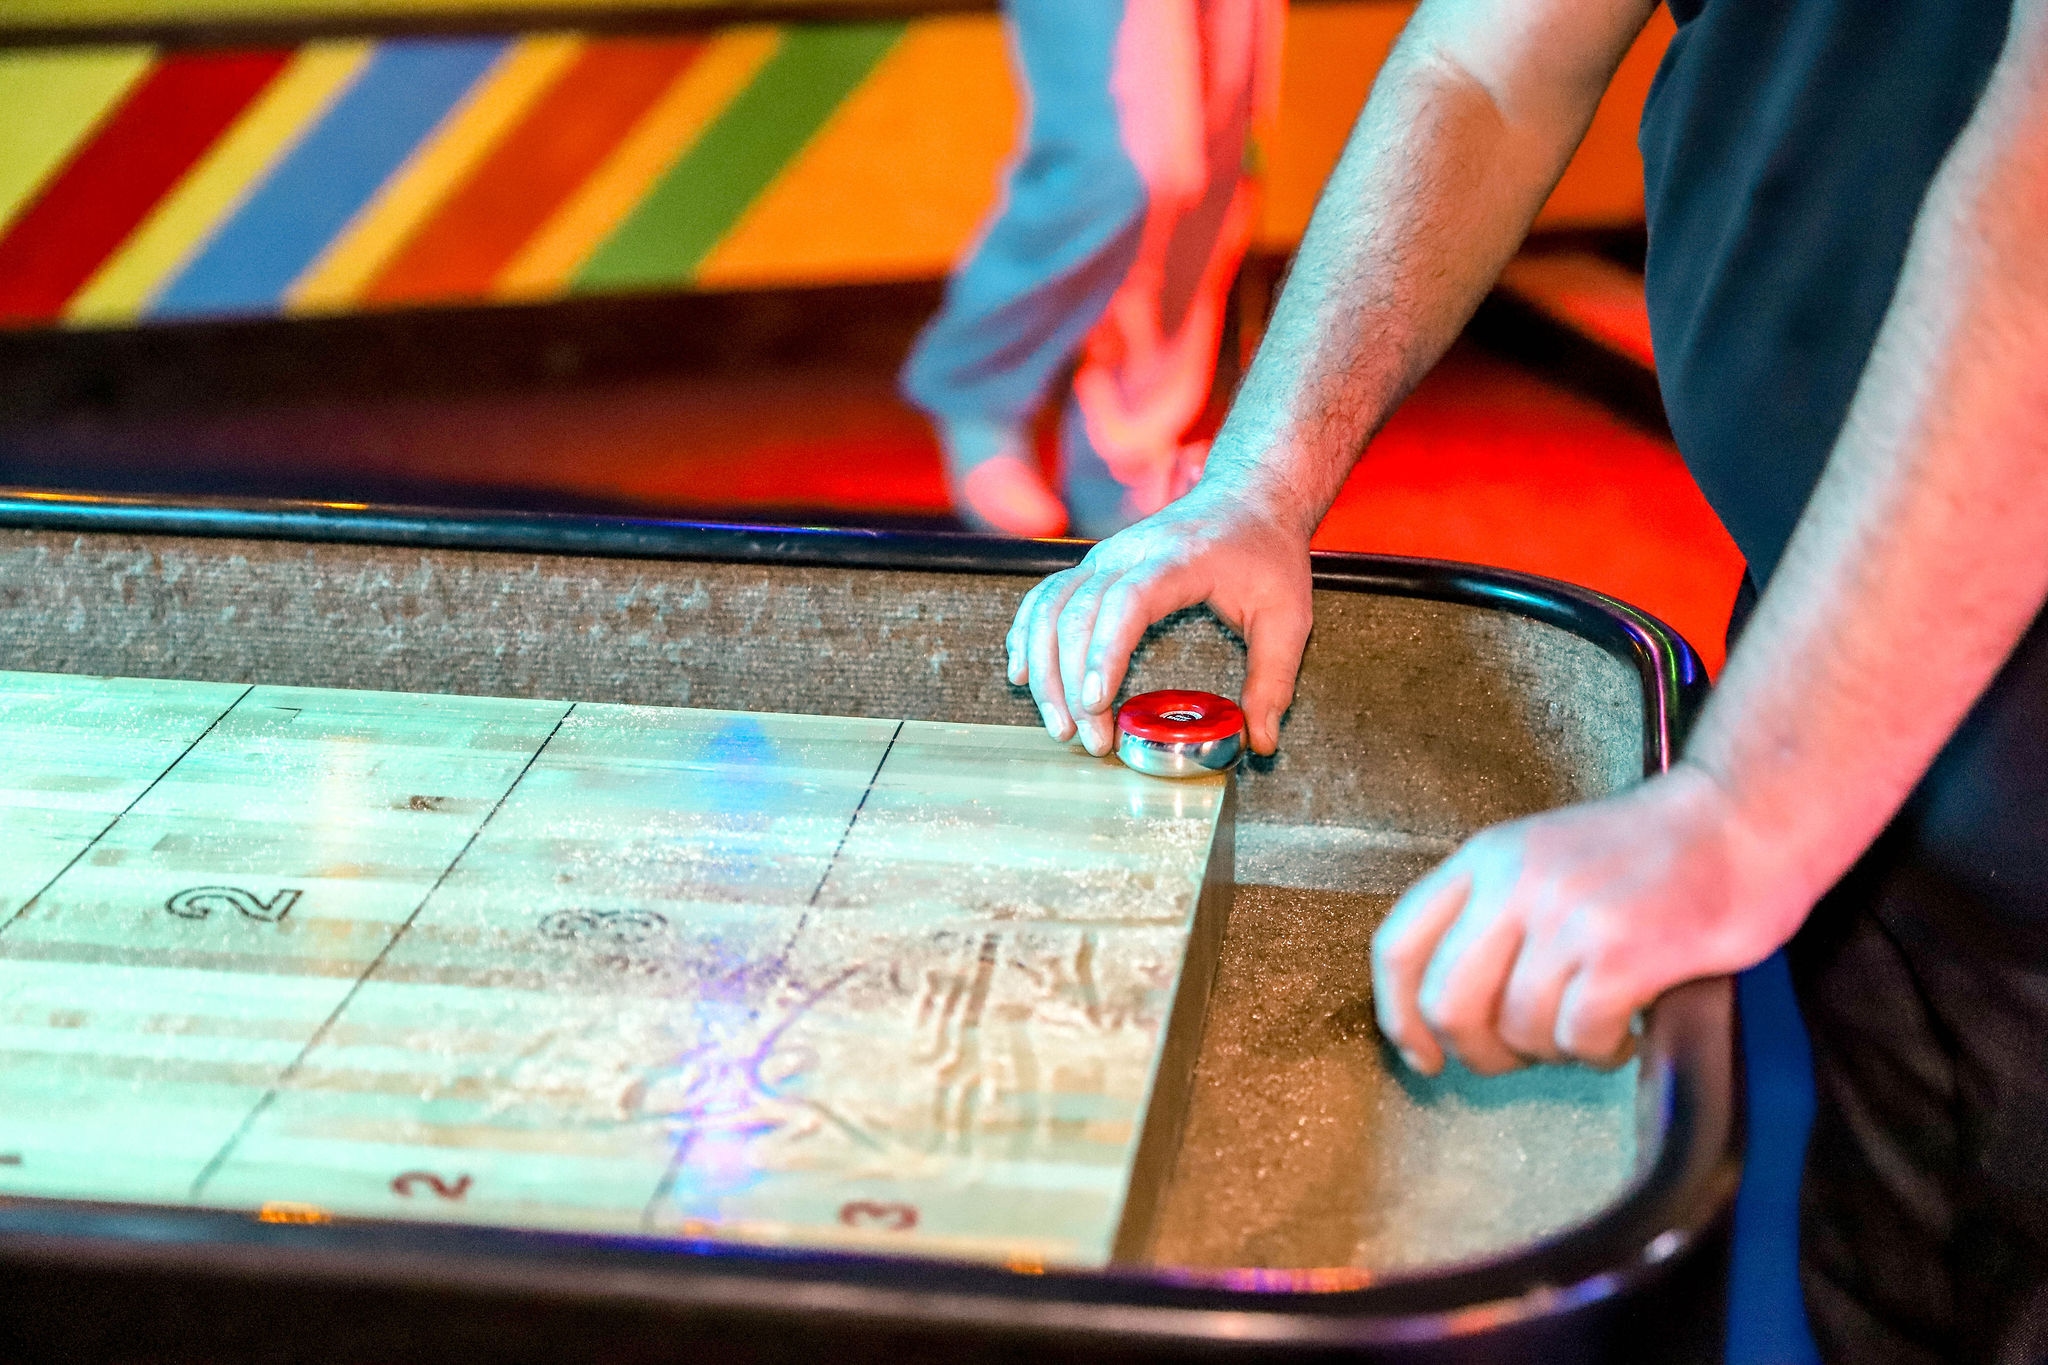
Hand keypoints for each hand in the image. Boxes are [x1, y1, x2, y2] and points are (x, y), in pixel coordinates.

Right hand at [1006, 479, 1314, 755]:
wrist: (1248, 497)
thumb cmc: (1266, 554)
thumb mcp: (1289, 618)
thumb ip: (1273, 681)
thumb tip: (1259, 743)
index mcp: (1178, 560)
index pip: (1126, 603)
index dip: (1102, 653)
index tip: (1095, 703)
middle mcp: (1130, 553)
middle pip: (1076, 612)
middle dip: (1068, 681)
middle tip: (1086, 738)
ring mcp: (1105, 556)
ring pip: (1049, 605)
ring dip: (1042, 667)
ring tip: (1057, 722)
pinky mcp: (1094, 566)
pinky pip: (1045, 596)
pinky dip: (1025, 634)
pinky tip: (1022, 673)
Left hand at [1371, 762, 1811, 1074]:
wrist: (1742, 820)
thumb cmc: (1647, 854)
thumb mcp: (1543, 859)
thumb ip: (1491, 916)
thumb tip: (1447, 1013)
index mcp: (1484, 860)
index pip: (1400, 947)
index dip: (1399, 1017)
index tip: (1422, 1055)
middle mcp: (1513, 884)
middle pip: (1448, 1005)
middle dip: (1479, 1052)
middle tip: (1521, 1055)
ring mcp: (1566, 916)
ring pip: (1517, 1030)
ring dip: (1553, 1050)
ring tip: (1590, 1027)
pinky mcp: (1621, 951)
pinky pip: (1578, 1038)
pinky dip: (1598, 1052)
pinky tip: (1624, 1029)